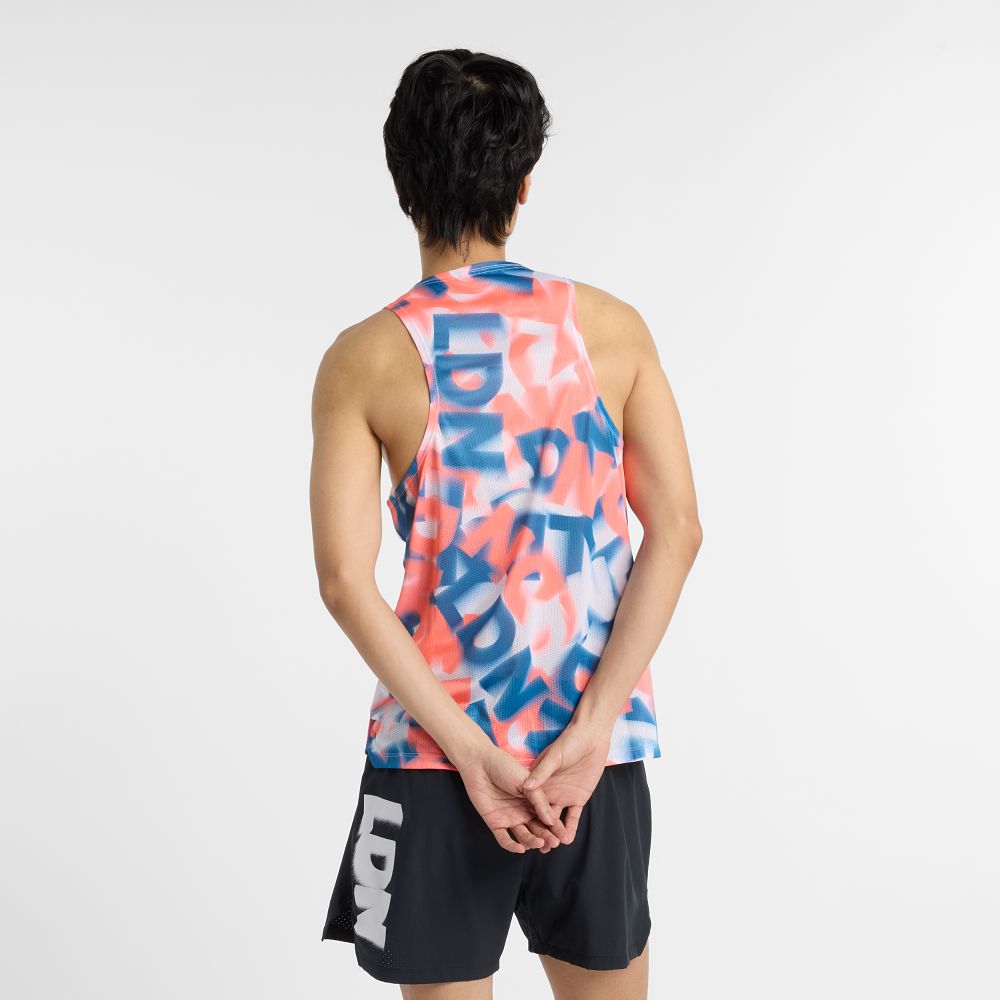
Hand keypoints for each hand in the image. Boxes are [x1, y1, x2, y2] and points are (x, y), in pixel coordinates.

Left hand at [456, 745, 568, 853]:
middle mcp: (523, 812)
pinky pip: (504, 838)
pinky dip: (512, 845)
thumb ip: (539, 800)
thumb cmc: (505, 767)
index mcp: (533, 801)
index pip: (547, 817)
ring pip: (523, 836)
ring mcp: (510, 818)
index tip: (565, 834)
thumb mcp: (527, 781)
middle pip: (537, 829)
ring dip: (532, 841)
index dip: (556, 827)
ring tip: (540, 843)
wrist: (480, 763)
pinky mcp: (495, 823)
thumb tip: (552, 820)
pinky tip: (521, 848)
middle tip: (554, 843)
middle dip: (547, 837)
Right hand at [520, 722, 611, 845]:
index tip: (523, 832)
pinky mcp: (578, 798)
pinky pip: (573, 816)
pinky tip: (568, 839)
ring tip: (552, 846)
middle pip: (542, 815)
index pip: (530, 803)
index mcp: (539, 781)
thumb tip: (526, 787)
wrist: (591, 737)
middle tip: (538, 847)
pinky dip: (571, 827)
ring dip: (555, 832)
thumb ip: (541, 772)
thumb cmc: (569, 742)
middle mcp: (549, 792)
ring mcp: (563, 796)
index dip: (526, 817)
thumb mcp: (554, 756)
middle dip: (540, 831)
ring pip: (557, 819)